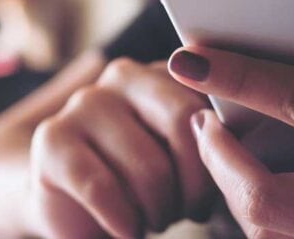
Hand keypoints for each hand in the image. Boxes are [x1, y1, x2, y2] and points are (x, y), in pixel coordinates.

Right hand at [26, 59, 215, 237]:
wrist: (74, 207)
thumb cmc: (144, 184)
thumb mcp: (186, 158)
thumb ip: (214, 140)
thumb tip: (241, 148)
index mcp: (164, 71)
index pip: (213, 103)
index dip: (224, 157)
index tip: (220, 190)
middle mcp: (123, 75)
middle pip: (184, 122)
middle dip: (197, 183)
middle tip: (191, 211)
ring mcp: (83, 103)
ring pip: (148, 166)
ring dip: (161, 210)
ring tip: (157, 219)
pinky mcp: (51, 140)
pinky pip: (102, 188)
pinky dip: (123, 221)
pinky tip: (127, 230)